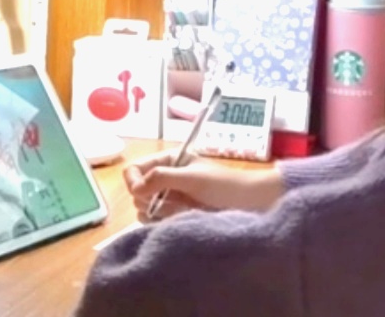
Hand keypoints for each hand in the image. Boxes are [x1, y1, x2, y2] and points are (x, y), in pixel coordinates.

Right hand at [122, 149, 283, 222]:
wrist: (250, 204)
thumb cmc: (224, 186)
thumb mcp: (193, 178)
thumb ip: (163, 178)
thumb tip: (136, 187)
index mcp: (168, 161)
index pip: (135, 168)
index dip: (134, 181)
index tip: (142, 193)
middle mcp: (165, 178)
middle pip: (137, 191)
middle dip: (151, 199)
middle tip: (175, 200)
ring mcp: (170, 199)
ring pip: (144, 209)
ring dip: (160, 212)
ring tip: (184, 210)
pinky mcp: (175, 217)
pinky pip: (155, 223)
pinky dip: (164, 223)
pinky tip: (183, 219)